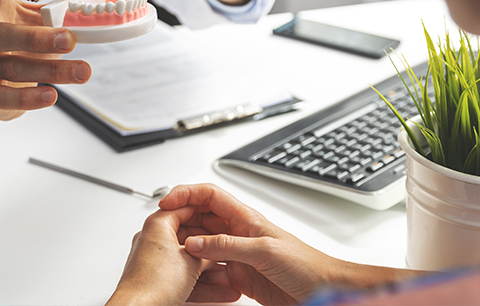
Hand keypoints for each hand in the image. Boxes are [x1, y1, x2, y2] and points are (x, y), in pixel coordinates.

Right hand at [0, 0, 91, 126]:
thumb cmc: (21, 42)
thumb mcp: (42, 18)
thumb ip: (74, 1)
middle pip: (0, 32)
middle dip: (36, 37)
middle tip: (69, 39)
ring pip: (12, 66)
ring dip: (49, 70)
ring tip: (82, 71)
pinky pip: (3, 96)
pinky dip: (28, 98)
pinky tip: (51, 96)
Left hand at [106, 206, 239, 305]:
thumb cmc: (154, 284)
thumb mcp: (193, 262)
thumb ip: (209, 251)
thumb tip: (218, 250)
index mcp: (158, 224)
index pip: (186, 207)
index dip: (208, 212)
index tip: (222, 217)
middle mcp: (153, 238)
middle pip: (189, 235)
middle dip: (211, 245)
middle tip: (227, 245)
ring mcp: (153, 260)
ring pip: (187, 259)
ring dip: (208, 269)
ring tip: (227, 274)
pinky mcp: (155, 279)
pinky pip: (181, 275)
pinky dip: (199, 282)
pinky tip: (218, 290)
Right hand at [160, 184, 422, 304]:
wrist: (322, 290)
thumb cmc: (305, 263)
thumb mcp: (263, 250)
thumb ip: (227, 246)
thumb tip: (194, 243)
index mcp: (245, 217)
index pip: (209, 195)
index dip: (186, 193)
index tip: (165, 202)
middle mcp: (238, 231)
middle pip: (201, 219)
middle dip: (181, 222)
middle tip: (161, 233)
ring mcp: (237, 253)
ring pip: (203, 246)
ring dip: (188, 250)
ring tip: (171, 258)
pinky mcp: (239, 275)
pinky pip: (211, 271)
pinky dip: (200, 274)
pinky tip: (191, 280)